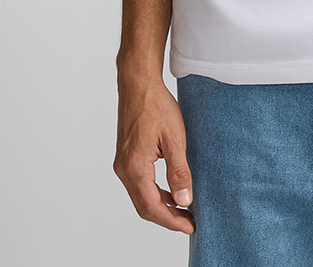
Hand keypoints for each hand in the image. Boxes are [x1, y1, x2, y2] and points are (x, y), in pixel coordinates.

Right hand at [114, 75, 194, 232]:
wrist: (138, 85)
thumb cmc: (156, 106)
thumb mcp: (175, 139)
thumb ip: (179, 172)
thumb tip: (184, 200)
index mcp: (135, 167)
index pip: (153, 207)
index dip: (172, 221)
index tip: (191, 226)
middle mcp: (124, 169)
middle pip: (144, 207)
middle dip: (167, 218)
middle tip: (190, 223)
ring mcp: (122, 164)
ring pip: (140, 198)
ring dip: (161, 208)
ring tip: (183, 211)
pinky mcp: (124, 158)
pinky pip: (138, 185)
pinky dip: (154, 194)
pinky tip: (171, 194)